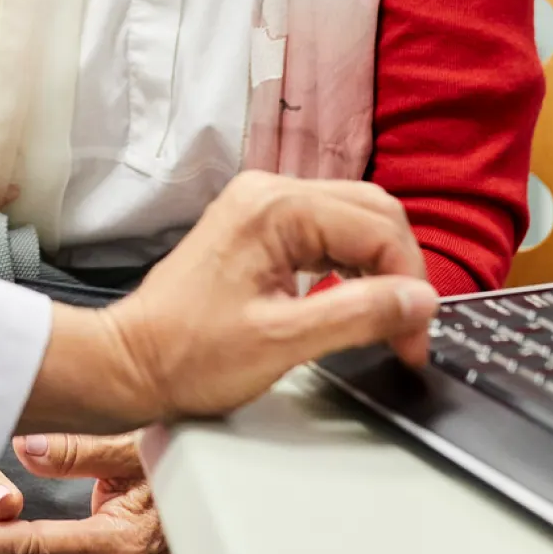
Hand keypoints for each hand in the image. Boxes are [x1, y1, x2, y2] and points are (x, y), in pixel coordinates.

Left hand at [26, 172, 438, 432]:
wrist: (131, 362)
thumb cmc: (190, 354)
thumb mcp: (284, 341)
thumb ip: (359, 315)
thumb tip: (421, 301)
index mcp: (274, 207)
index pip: (377, 226)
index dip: (408, 285)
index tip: (413, 341)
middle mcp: (268, 192)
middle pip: (371, 212)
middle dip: (400, 270)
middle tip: (406, 333)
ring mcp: (261, 205)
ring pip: (352, 219)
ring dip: (379, 267)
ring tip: (385, 323)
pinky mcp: (257, 226)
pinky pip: (325, 231)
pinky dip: (352, 263)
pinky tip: (353, 301)